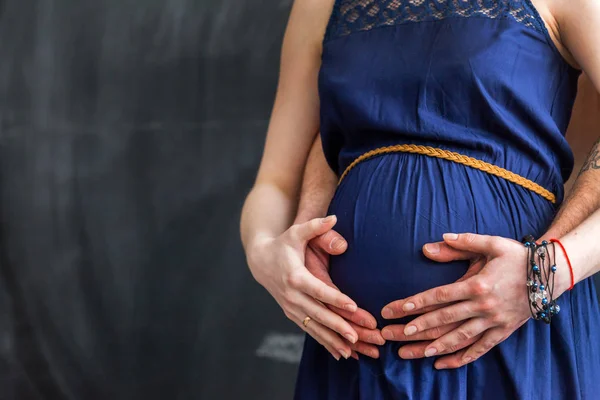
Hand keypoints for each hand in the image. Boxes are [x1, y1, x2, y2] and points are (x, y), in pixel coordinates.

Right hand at [247, 215, 359, 360]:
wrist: (261, 261)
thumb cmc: (284, 245)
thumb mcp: (296, 232)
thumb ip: (315, 226)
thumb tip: (334, 217)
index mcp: (295, 276)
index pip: (319, 290)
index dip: (336, 298)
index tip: (353, 306)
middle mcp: (292, 296)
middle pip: (318, 313)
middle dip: (338, 326)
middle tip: (358, 336)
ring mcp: (291, 307)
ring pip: (315, 327)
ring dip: (333, 340)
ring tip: (352, 351)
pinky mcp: (292, 314)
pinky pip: (310, 331)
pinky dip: (325, 342)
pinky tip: (341, 354)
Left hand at [382, 233, 562, 368]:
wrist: (550, 276)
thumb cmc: (518, 257)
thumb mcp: (492, 244)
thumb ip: (463, 243)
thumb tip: (434, 242)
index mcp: (477, 284)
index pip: (440, 296)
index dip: (417, 303)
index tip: (397, 309)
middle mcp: (483, 306)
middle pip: (443, 319)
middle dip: (416, 327)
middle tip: (393, 333)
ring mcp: (493, 322)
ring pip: (458, 338)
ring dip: (433, 346)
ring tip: (410, 352)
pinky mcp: (502, 332)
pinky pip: (479, 349)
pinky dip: (461, 358)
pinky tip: (442, 363)